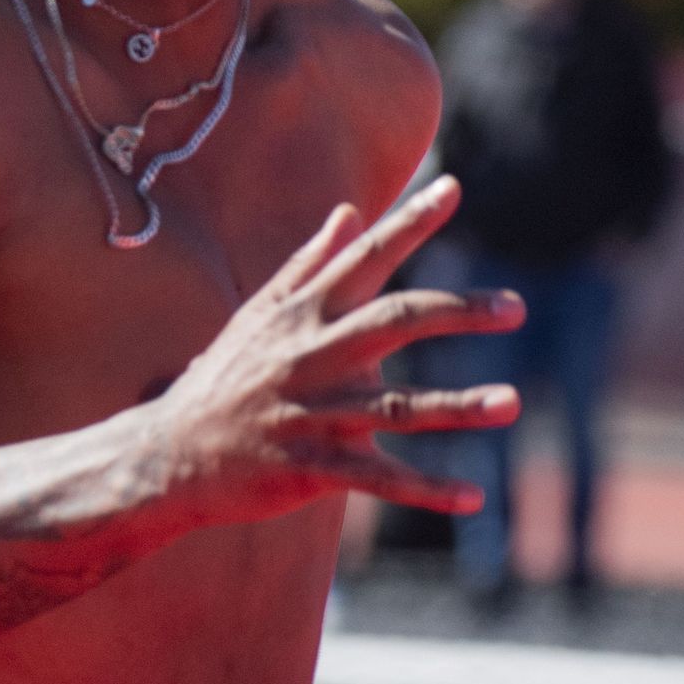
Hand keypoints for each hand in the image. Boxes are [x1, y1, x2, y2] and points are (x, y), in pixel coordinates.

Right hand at [155, 176, 522, 520]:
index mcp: (301, 314)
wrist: (167, 453)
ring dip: (457, 406)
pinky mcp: (310, 465)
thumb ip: (308, 263)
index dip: (408, 223)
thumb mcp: (259, 315)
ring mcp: (311, 412)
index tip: (453, 188)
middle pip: (394, 321)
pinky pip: (378, 479)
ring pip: (396, 406)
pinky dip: (425, 490)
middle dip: (457, 311)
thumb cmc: (222, 379)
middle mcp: (311, 355)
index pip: (363, 258)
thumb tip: (350, 212)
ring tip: (513, 403)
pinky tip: (472, 496)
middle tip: (515, 307)